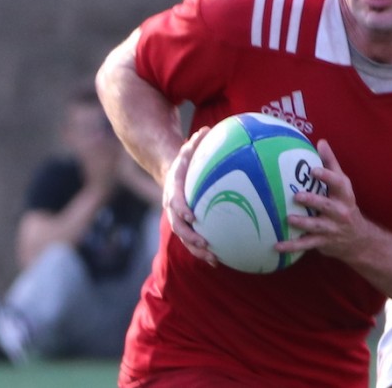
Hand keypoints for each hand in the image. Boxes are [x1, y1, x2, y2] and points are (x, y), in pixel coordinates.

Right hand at [164, 127, 217, 265]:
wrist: (171, 178)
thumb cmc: (185, 164)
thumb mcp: (187, 152)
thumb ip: (195, 143)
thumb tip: (207, 129)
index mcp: (173, 190)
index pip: (175, 201)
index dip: (182, 210)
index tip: (193, 216)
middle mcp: (172, 208)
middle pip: (178, 226)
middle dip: (190, 237)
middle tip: (205, 242)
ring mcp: (178, 220)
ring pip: (185, 239)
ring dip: (198, 250)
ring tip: (214, 259)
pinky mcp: (186, 228)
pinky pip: (193, 242)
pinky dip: (204, 252)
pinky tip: (220, 261)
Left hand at [278, 140, 372, 260]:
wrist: (358, 239)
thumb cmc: (345, 204)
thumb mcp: (343, 185)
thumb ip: (331, 164)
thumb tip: (321, 142)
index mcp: (344, 195)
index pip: (338, 184)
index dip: (327, 176)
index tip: (314, 170)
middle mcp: (340, 212)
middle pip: (327, 206)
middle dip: (313, 201)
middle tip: (297, 196)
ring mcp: (332, 229)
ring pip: (316, 226)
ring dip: (303, 223)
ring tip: (289, 219)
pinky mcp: (323, 242)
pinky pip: (306, 244)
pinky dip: (291, 246)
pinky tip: (276, 245)